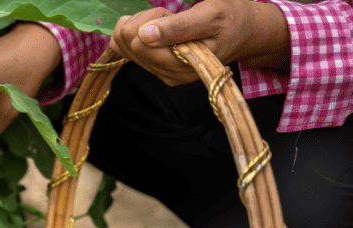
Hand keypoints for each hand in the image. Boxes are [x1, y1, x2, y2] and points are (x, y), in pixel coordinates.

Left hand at [109, 0, 289, 86]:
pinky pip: (129, 51)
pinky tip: (158, 30)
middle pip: (128, 44)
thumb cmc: (228, 19)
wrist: (241, 33)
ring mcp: (161, 74)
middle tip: (168, 16)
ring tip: (167, 22)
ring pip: (125, 47)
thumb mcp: (209, 16)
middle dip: (144, 22)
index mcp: (181, 66)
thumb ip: (177, 27)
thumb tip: (144, 35)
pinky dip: (139, 33)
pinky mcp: (157, 69)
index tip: (168, 14)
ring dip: (142, 26)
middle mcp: (168, 75)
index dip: (150, 20)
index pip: (138, 43)